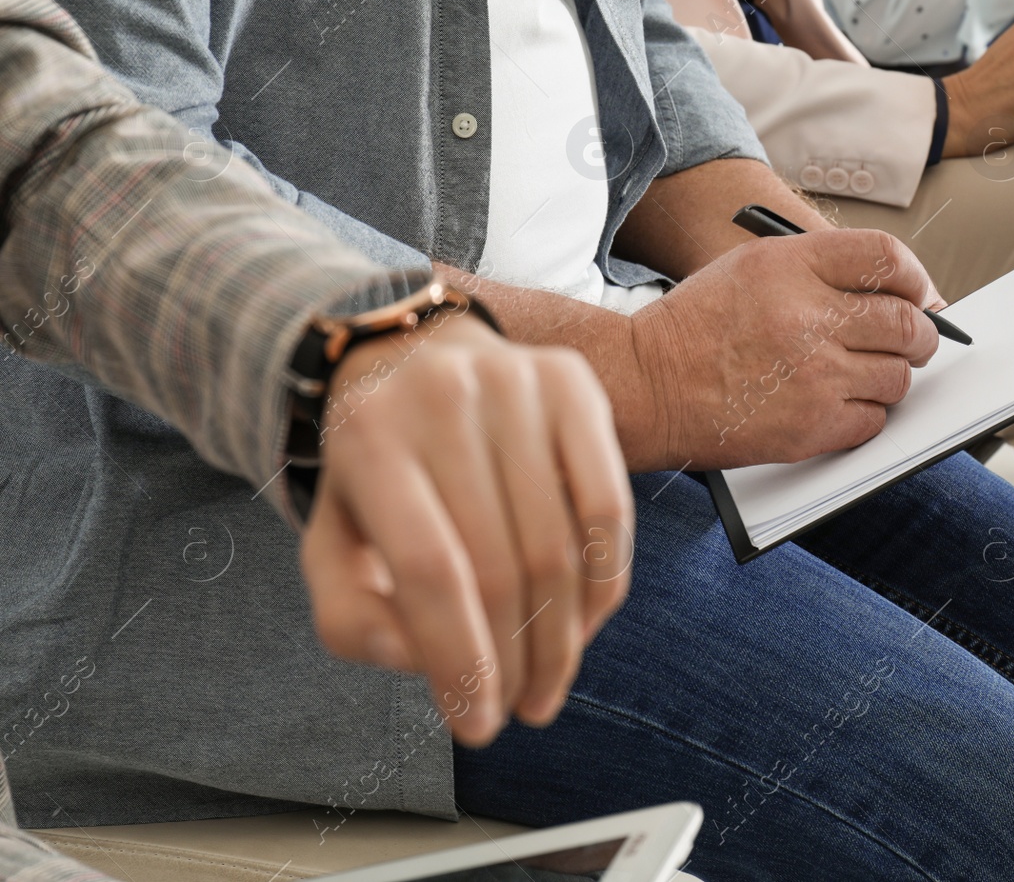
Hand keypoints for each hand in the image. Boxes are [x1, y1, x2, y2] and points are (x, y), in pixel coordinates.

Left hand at [300, 312, 632, 745]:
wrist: (416, 359)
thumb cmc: (378, 471)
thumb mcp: (333, 540)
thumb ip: (351, 617)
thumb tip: (420, 658)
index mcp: (369, 441)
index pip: (433, 571)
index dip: (464, 660)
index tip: (479, 726)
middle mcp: (444, 399)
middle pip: (502, 566)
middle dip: (517, 660)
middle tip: (521, 710)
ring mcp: (516, 383)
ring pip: (560, 545)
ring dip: (564, 638)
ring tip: (549, 681)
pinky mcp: (574, 384)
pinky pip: (609, 505)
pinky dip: (605, 581)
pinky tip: (586, 622)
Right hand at [627, 229, 943, 467]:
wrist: (648, 385)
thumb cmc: (699, 326)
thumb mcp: (754, 265)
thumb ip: (823, 268)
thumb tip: (899, 290)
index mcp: (793, 266)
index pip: (887, 259)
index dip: (915, 278)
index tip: (917, 293)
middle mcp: (809, 317)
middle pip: (906, 322)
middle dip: (920, 333)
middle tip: (912, 340)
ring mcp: (814, 375)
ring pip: (898, 376)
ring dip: (892, 375)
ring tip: (863, 373)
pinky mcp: (811, 426)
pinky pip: (874, 419)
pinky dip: (867, 413)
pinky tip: (839, 402)